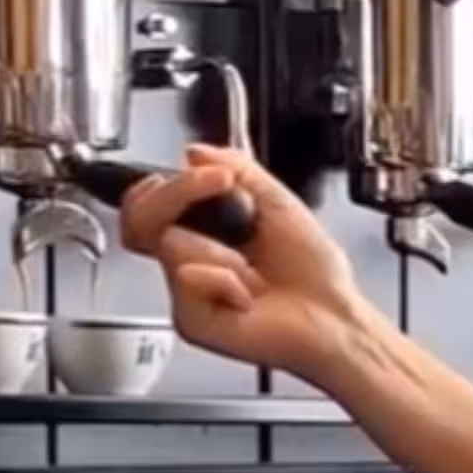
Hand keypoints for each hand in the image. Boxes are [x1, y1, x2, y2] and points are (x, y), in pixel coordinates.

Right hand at [120, 144, 367, 384]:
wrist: (333, 317)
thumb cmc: (315, 273)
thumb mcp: (279, 203)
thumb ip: (238, 170)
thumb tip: (195, 152)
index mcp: (206, 232)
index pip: (150, 202)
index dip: (163, 183)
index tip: (207, 173)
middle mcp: (191, 260)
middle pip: (139, 216)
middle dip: (179, 191)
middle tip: (221, 186)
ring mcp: (187, 291)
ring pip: (168, 242)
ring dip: (222, 247)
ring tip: (251, 268)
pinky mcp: (190, 320)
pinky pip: (188, 278)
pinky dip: (227, 279)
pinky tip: (248, 295)